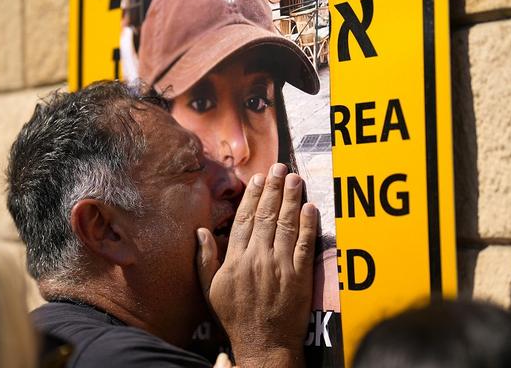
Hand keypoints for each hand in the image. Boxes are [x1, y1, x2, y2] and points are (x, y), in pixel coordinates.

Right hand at [197, 163, 317, 367]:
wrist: (263, 343)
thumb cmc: (235, 317)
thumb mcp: (210, 289)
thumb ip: (205, 259)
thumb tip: (201, 231)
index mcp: (235, 260)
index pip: (244, 219)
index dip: (253, 196)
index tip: (259, 178)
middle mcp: (257, 259)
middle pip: (266, 215)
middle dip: (274, 189)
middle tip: (280, 168)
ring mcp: (280, 267)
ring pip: (286, 225)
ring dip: (291, 199)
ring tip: (295, 178)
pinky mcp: (300, 277)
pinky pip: (304, 245)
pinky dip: (308, 225)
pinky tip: (310, 207)